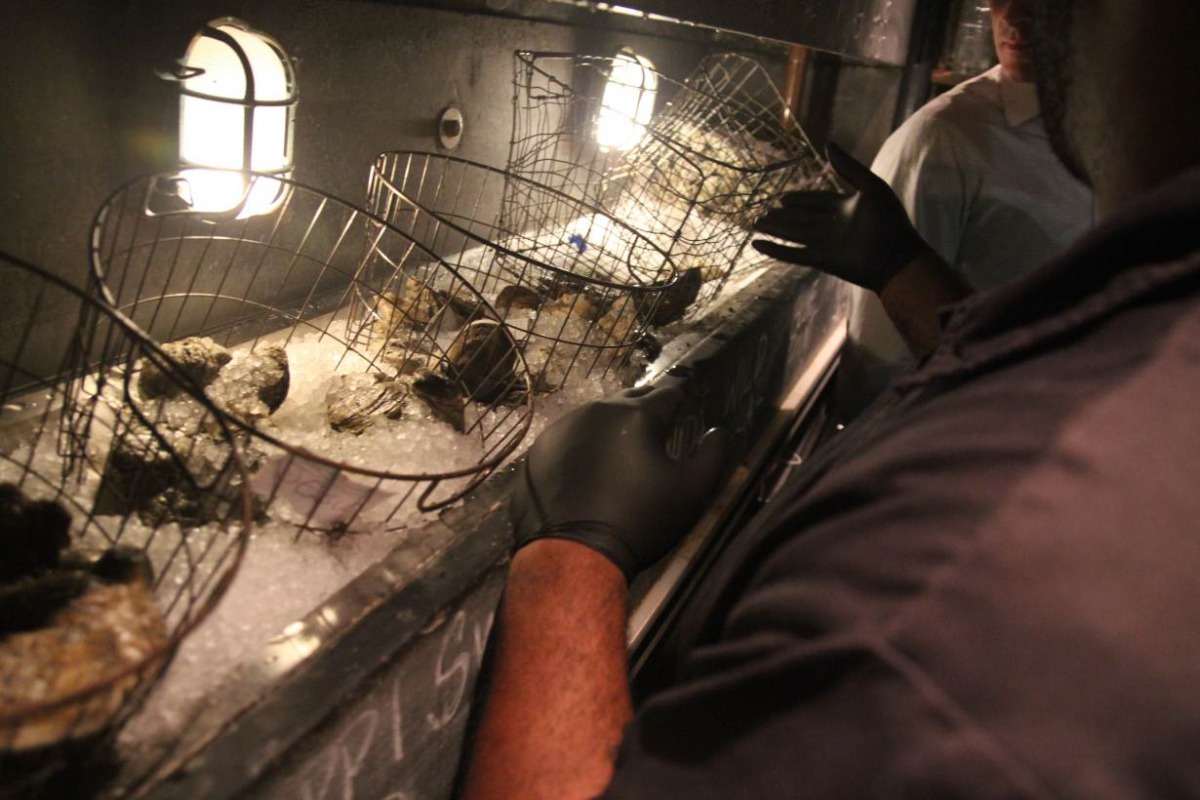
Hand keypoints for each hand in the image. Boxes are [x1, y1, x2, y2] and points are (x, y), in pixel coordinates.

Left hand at [510, 383, 728, 582]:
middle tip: (657, 424)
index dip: (682, 396)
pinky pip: (571, 436)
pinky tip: (589, 466)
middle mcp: (597, 410)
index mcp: (637, 415)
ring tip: (622, 445)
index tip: (687, 400)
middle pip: (630, 399)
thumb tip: (720, 431)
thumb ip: (714, 454)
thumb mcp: (692, 491)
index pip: (668, 392)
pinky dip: (585, 443)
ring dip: (613, 424)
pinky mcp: (540, 449)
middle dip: (647, 408)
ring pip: (597, 415)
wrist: (574, 554)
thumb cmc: (640, 521)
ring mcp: (563, 427)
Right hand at [752, 142, 932, 292]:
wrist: (896, 257)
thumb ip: (848, 167)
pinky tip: (757, 244)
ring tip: (755, 223)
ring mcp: (824, 243)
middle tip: (762, 212)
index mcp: (844, 207)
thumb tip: (828, 143)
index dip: (799, 199)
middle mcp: (831, 225)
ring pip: (793, 233)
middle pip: (800, 218)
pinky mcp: (820, 259)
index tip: (782, 197)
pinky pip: (792, 253)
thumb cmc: (889, 221)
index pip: (815, 200)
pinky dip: (775, 250)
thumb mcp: (870, 186)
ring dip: (774, 229)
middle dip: (781, 216)